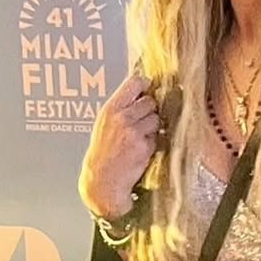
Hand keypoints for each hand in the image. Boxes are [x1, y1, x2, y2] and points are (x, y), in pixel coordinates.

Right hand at [78, 73, 161, 218]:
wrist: (103, 178)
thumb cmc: (104, 150)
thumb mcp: (104, 123)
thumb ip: (121, 107)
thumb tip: (141, 90)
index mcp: (111, 109)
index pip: (134, 83)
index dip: (144, 85)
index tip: (147, 88)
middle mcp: (122, 118)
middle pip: (150, 101)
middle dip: (149, 109)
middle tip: (141, 121)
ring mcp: (134, 132)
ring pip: (156, 118)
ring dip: (152, 126)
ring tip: (139, 136)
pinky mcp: (145, 147)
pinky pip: (157, 137)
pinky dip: (153, 142)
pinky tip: (140, 149)